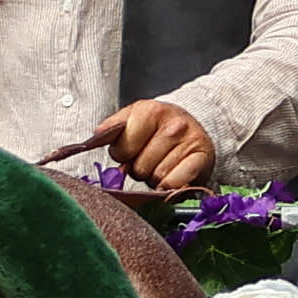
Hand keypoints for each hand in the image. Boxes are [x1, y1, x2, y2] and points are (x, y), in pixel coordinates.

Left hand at [90, 97, 220, 196]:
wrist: (193, 127)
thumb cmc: (158, 127)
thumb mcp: (133, 118)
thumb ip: (112, 128)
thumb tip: (94, 137)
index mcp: (151, 110)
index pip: (122, 149)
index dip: (122, 155)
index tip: (130, 151)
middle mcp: (173, 125)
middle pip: (139, 168)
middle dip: (140, 169)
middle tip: (149, 160)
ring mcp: (190, 142)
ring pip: (157, 178)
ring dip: (155, 179)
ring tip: (161, 165)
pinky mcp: (203, 160)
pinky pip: (175, 184)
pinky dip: (170, 187)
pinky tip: (172, 177)